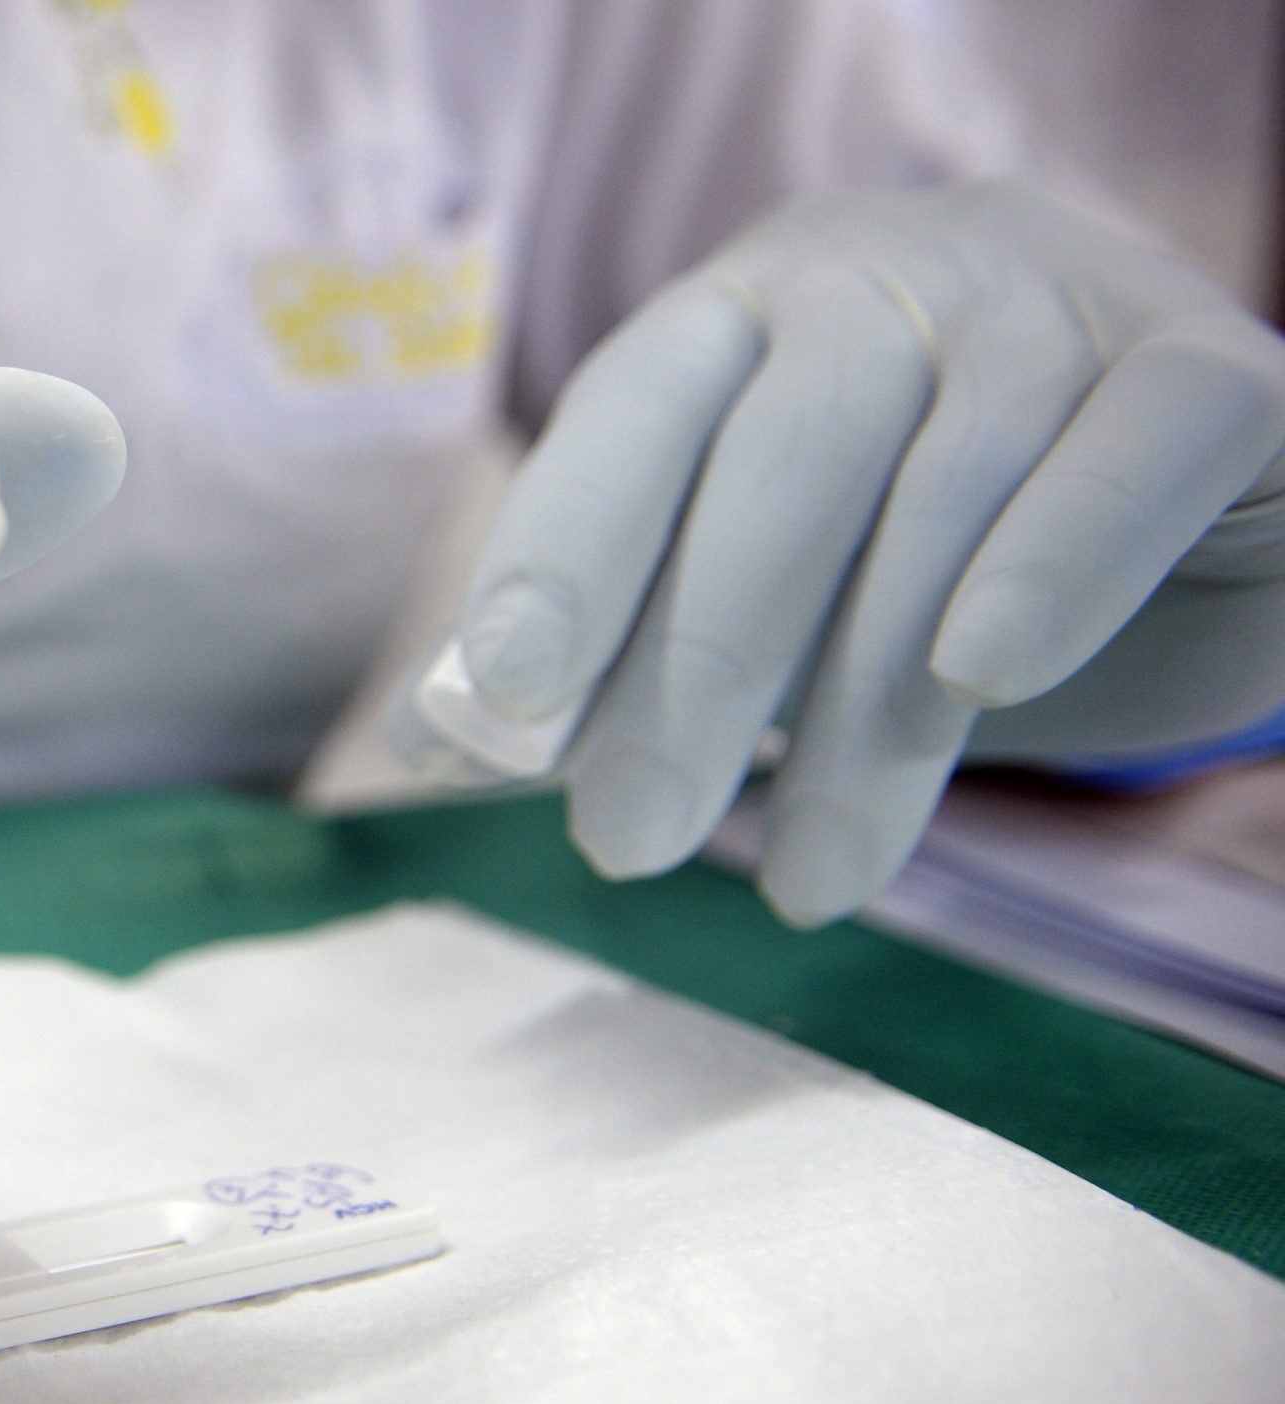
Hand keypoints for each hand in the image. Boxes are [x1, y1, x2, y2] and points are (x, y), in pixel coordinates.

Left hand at [393, 180, 1284, 923]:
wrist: (1152, 454)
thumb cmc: (891, 530)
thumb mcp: (732, 572)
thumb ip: (598, 643)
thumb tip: (433, 747)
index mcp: (741, 313)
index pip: (630, 410)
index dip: (562, 545)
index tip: (505, 699)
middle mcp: (888, 279)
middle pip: (778, 467)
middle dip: (691, 672)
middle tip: (627, 845)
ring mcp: (1056, 309)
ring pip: (941, 501)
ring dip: (861, 712)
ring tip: (805, 887)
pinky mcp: (1206, 375)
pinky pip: (1127, 459)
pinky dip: (1052, 563)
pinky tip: (983, 680)